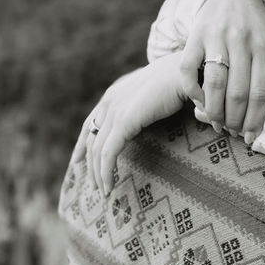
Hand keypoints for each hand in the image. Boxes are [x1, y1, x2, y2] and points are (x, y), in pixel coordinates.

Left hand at [72, 53, 190, 195]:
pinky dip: (106, 172)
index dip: (82, 143)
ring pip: (97, 150)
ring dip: (98, 173)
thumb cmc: (179, 83)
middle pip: (91, 138)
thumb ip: (145, 106)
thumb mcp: (154, 95)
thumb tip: (149, 118)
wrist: (186, 72)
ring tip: (104, 191)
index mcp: (115, 93)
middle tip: (94, 185)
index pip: (91, 121)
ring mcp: (115, 109)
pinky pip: (108, 153)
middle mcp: (110, 100)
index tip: (77, 160)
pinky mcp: (124, 121)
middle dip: (90, 164)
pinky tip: (109, 186)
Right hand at [178, 0, 264, 142]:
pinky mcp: (195, 37)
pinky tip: (199, 103)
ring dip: (215, 110)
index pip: (261, 90)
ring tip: (218, 124)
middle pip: (237, 91)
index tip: (252, 135)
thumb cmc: (257, 22)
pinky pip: (188, 69)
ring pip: (214, 83)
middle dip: (236, 119)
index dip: (256, 117)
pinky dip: (192, 90)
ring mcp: (215, 38)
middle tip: (235, 133)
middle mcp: (240, 41)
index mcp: (263, 44)